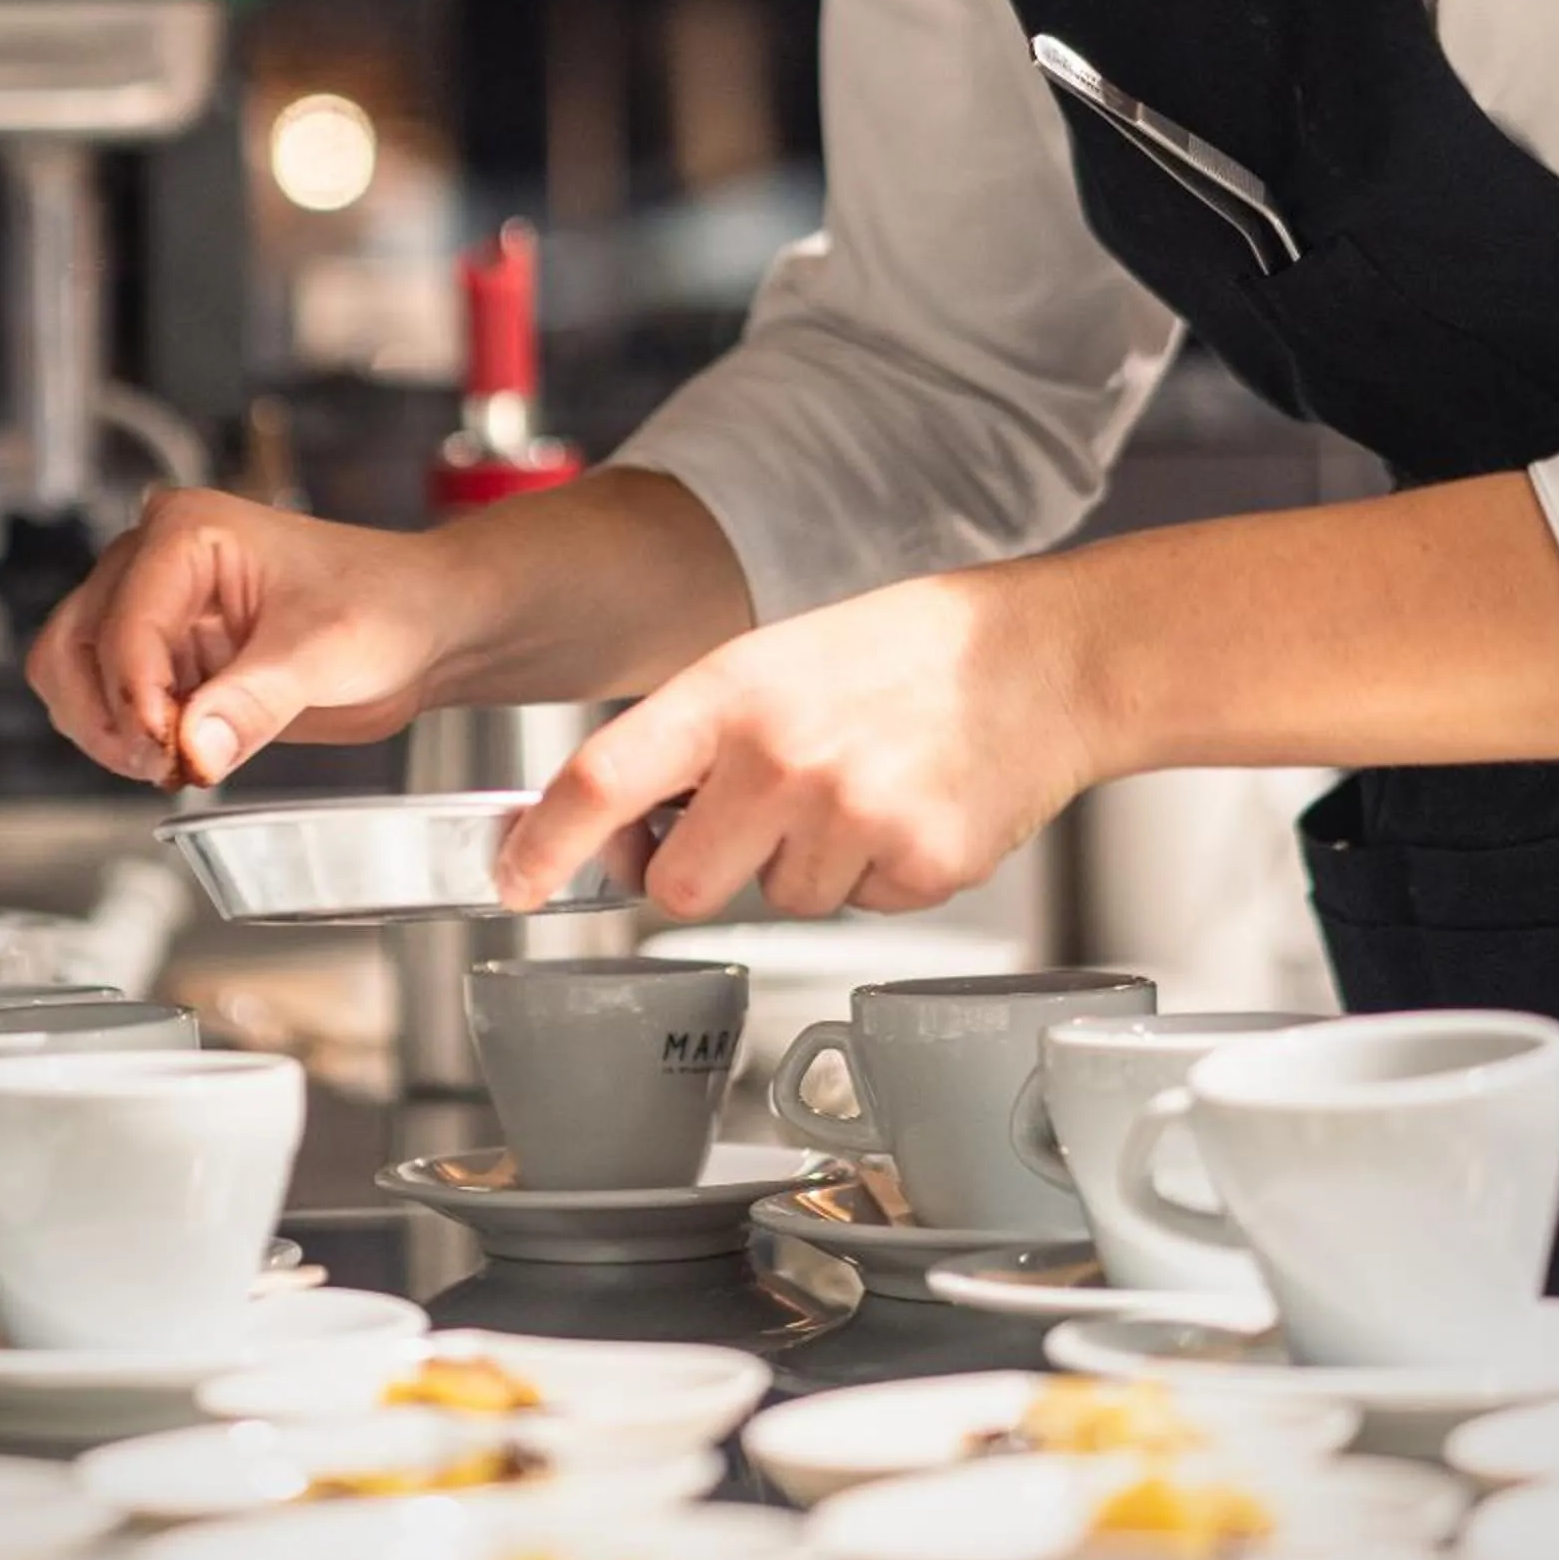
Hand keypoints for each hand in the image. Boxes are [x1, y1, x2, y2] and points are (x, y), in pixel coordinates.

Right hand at [27, 490, 452, 784]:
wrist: (423, 626)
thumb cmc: (388, 603)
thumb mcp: (329, 650)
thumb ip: (256, 701)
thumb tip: (194, 749)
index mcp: (186, 531)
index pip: (123, 622)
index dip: (135, 696)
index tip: (169, 749)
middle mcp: (155, 563)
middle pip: (71, 648)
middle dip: (108, 716)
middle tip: (165, 762)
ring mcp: (156, 613)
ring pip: (75, 680)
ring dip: (111, 734)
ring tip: (179, 762)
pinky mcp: (170, 660)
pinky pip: (113, 709)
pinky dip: (134, 743)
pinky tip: (188, 757)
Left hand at [497, 561, 1096, 918]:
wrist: (1043, 658)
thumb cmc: (909, 652)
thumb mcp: (779, 659)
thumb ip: (703, 736)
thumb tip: (631, 824)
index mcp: (733, 691)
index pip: (602, 779)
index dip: (544, 842)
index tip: (514, 881)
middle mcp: (782, 756)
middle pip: (683, 885)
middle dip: (708, 870)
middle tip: (760, 819)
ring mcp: (851, 816)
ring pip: (783, 900)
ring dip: (812, 865)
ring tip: (868, 787)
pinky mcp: (919, 866)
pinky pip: (863, 907)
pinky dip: (882, 875)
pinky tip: (914, 807)